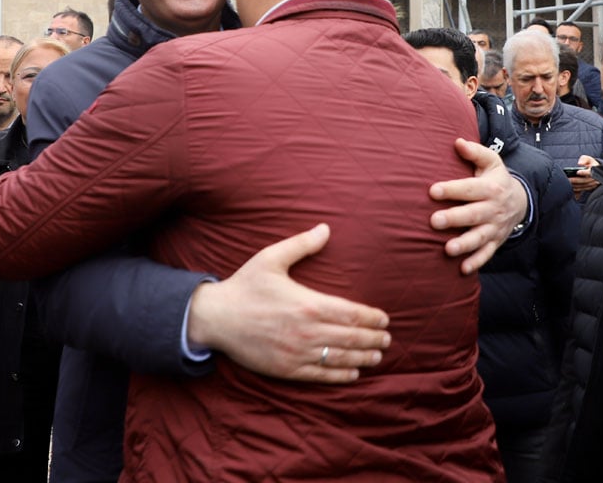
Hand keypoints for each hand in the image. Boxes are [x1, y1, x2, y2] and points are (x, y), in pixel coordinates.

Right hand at [186, 224, 390, 384]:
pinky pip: (322, 375)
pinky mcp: (288, 369)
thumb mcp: (271, 258)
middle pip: (352, 337)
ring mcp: (298, 353)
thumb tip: (325, 228)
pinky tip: (354, 372)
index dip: (373, 318)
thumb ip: (302, 244)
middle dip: (374, 339)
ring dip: (364, 357)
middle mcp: (308, 331)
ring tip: (377, 356)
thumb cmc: (245, 286)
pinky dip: (342, 374)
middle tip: (387, 339)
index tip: (384, 319)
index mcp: (308, 304)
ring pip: (341, 357)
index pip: (353, 313)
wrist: (215, 318)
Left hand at [429, 138, 527, 273]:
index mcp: (490, 188)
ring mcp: (494, 227)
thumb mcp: (492, 162)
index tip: (432, 191)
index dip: (451, 189)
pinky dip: (476, 262)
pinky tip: (462, 270)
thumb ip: (475, 152)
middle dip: (454, 218)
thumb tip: (457, 142)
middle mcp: (493, 209)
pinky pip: (487, 254)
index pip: (469, 188)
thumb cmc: (496, 179)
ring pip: (480, 238)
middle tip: (434, 221)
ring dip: (464, 244)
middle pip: (473, 214)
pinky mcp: (495, 241)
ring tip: (448, 249)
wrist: (520, 202)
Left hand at [570, 154, 601, 195]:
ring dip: (575, 185)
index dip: (584, 172)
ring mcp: (594, 184)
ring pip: (584, 186)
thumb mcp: (588, 159)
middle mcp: (596, 178)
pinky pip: (583, 189)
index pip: (590, 172)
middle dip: (576, 180)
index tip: (577, 172)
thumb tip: (579, 163)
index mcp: (596, 169)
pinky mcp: (590, 187)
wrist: (595, 169)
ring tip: (567, 183)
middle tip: (567, 179)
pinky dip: (577, 189)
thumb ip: (584, 159)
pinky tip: (570, 188)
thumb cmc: (590, 163)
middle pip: (585, 180)